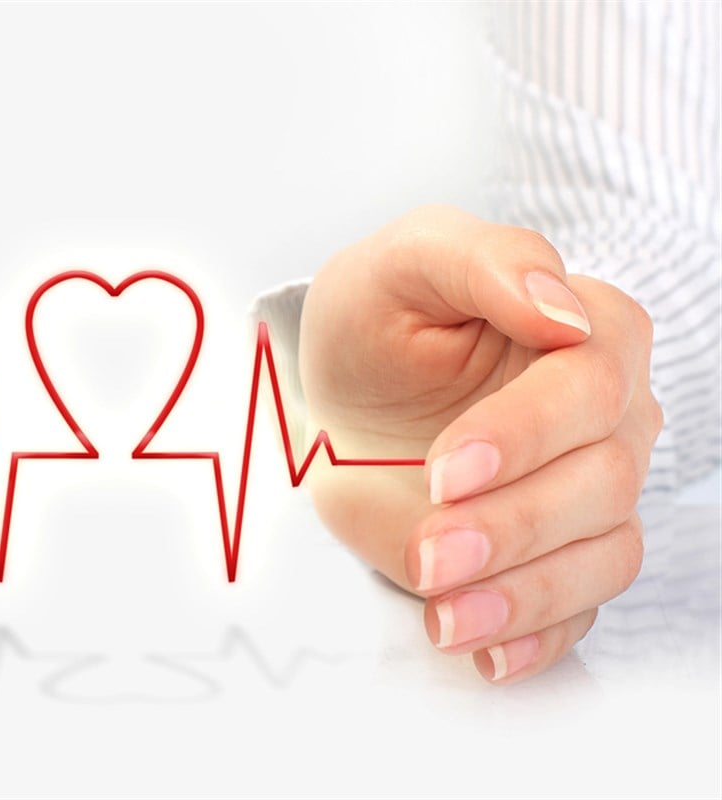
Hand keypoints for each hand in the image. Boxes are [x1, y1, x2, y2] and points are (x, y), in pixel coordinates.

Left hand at [299, 205, 661, 683]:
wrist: (346, 391)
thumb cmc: (380, 321)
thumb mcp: (404, 263)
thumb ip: (482, 261)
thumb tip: (560, 309)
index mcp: (586, 331)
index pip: (589, 386)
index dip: (524, 434)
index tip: (447, 470)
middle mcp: (608, 416)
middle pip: (603, 481)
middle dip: (513, 525)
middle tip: (431, 551)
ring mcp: (589, 490)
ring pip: (602, 555)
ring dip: (524, 594)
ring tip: (446, 616)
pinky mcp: (557, 551)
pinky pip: (578, 607)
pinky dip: (536, 637)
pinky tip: (486, 652)